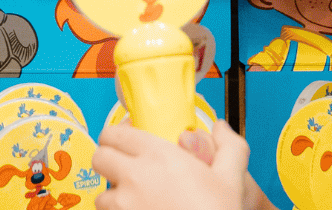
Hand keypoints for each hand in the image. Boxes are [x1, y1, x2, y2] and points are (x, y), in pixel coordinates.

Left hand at [93, 120, 248, 209]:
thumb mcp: (231, 178)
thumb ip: (229, 147)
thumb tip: (221, 129)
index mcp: (158, 156)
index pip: (115, 133)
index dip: (119, 133)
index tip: (129, 136)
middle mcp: (134, 178)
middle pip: (100, 157)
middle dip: (109, 159)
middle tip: (125, 164)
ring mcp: (124, 205)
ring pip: (102, 193)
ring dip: (114, 194)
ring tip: (134, 197)